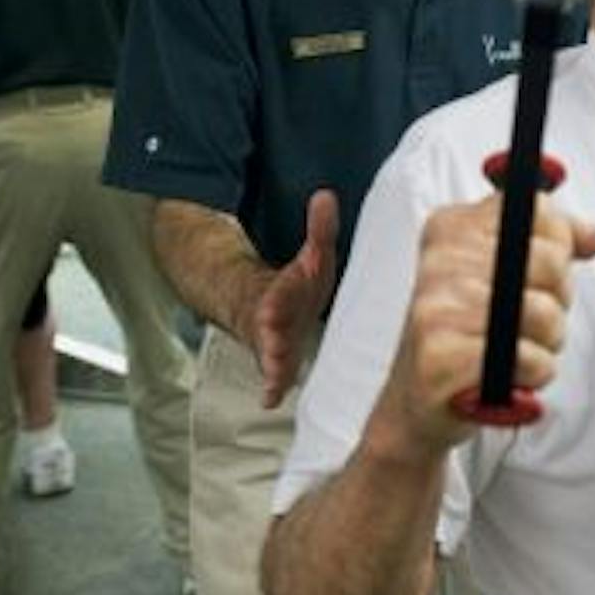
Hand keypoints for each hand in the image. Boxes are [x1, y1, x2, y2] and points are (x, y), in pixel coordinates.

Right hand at [251, 189, 339, 407]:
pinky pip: (272, 378)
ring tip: (273, 383)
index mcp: (280, 294)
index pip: (278, 295)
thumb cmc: (297, 286)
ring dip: (273, 369)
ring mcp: (272, 347)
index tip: (276, 304)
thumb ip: (318, 231)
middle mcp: (272, 323)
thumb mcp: (310, 257)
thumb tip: (326, 194)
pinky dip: (269, 388)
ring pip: (271, 358)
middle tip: (275, 353)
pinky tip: (268, 400)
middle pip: (270, 332)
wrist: (270, 308)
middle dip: (272, 341)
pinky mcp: (277, 364)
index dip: (279, 297)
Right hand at [370, 191, 594, 460]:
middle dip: (558, 302)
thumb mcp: (506, 276)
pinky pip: (527, 358)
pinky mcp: (441, 356)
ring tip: (515, 352)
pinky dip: (532, 374)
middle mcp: (440, 261)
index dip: (559, 251)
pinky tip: (508, 377)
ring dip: (546, 345)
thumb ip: (554, 246)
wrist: (418, 399)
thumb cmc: (468, 333)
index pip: (539, 213)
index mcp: (453, 228)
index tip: (539, 277)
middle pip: (549, 262)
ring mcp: (436, 307)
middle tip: (528, 324)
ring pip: (543, 314)